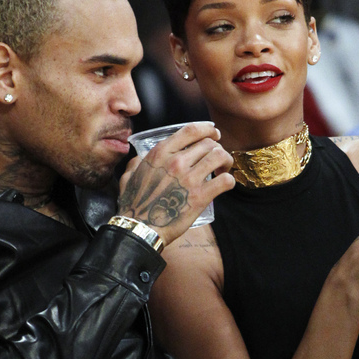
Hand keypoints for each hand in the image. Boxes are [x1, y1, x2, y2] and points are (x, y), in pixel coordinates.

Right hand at [117, 122, 234, 243]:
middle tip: (218, 159)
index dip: (208, 129)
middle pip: (209, 143)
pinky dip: (229, 180)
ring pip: (220, 156)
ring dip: (226, 161)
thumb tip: (139, 159)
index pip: (192, 130)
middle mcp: (176, 161)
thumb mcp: (129, 176)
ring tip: (223, 170)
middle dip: (218, 148)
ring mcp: (189, 178)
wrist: (140, 229)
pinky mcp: (200, 197)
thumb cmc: (133, 204)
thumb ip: (136, 163)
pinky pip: (225, 180)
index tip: (214, 134)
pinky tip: (225, 184)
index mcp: (161, 153)